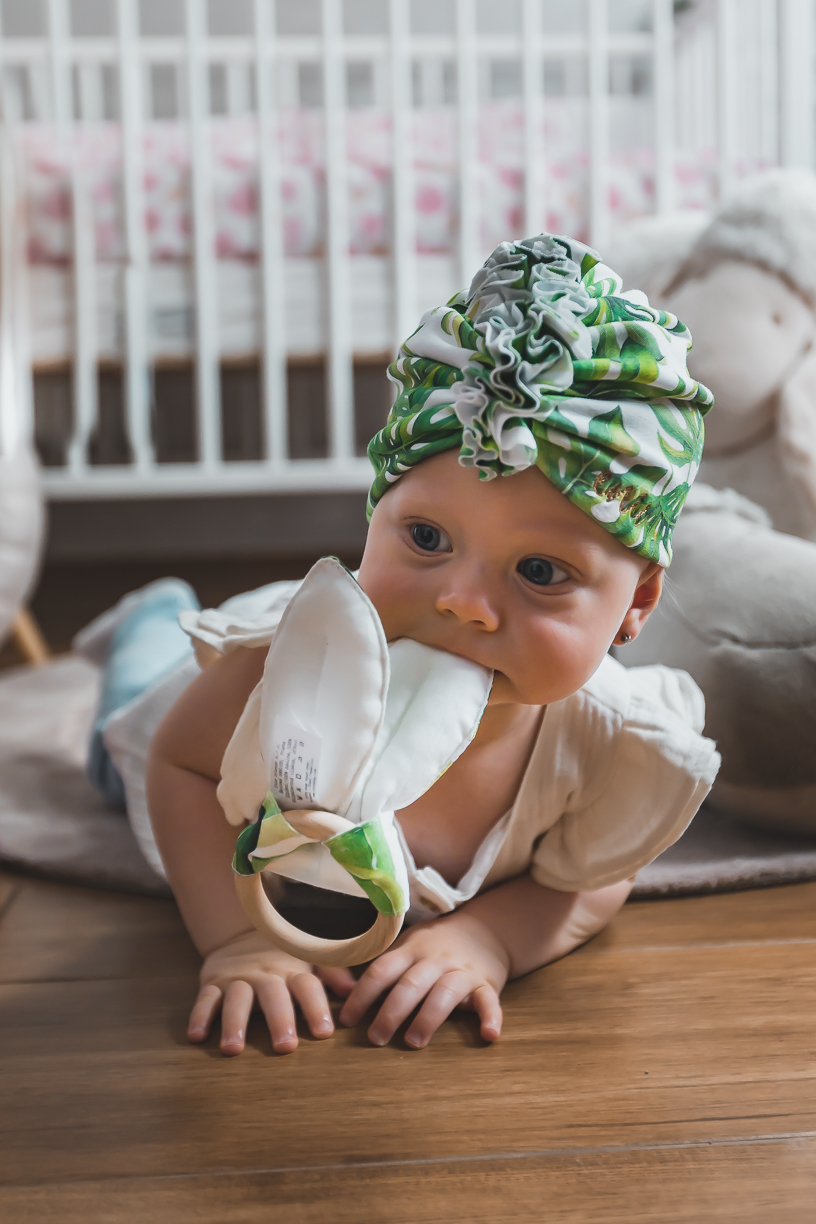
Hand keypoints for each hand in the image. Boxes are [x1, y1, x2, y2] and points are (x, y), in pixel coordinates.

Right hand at [188, 929, 336, 1055]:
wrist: (242, 932)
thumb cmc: (284, 958)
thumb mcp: (309, 960)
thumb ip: (332, 975)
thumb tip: (354, 992)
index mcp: (293, 970)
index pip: (308, 987)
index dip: (316, 1007)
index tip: (324, 1032)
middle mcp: (265, 973)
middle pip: (273, 995)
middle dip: (279, 1019)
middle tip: (286, 1047)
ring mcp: (237, 977)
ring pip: (236, 998)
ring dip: (234, 1023)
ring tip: (233, 1049)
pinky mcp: (212, 981)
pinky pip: (204, 998)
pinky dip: (199, 1016)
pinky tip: (196, 1037)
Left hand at [323, 912, 509, 1049]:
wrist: (485, 929)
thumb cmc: (434, 946)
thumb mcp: (407, 946)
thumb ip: (383, 967)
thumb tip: (341, 992)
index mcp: (411, 950)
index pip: (382, 970)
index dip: (362, 994)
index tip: (346, 1020)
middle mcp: (435, 959)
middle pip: (411, 984)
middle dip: (391, 1011)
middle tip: (376, 1038)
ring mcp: (462, 971)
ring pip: (445, 992)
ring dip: (429, 1017)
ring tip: (414, 1042)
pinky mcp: (487, 983)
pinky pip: (489, 1000)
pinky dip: (491, 1017)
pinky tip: (488, 1035)